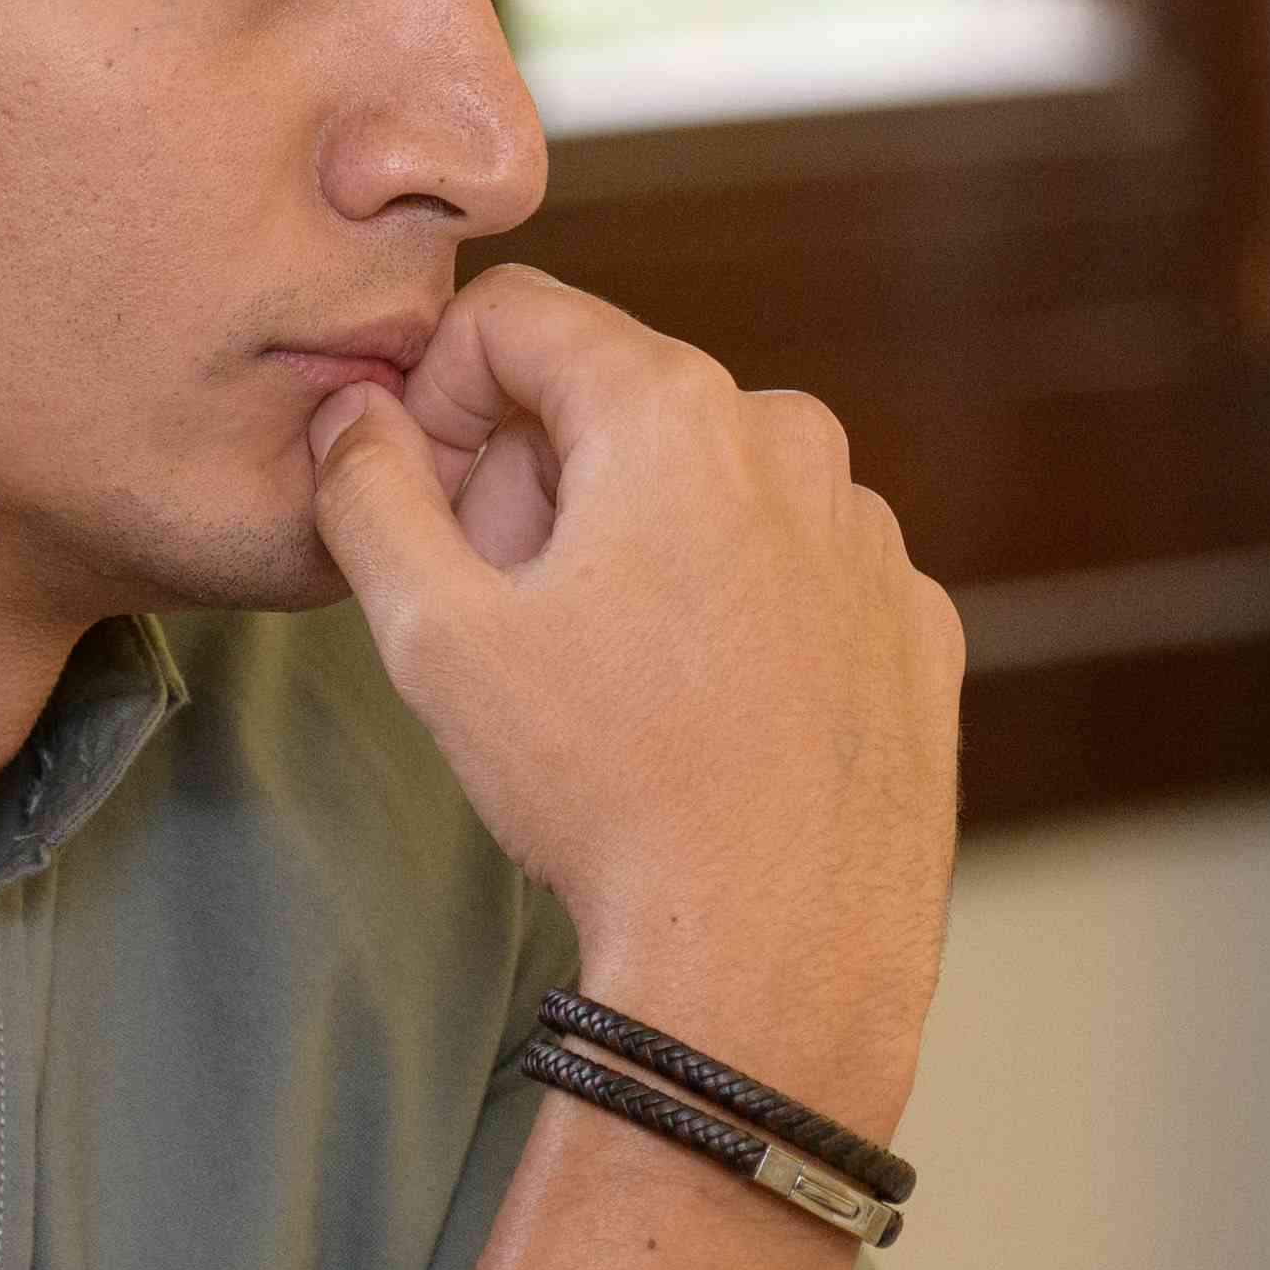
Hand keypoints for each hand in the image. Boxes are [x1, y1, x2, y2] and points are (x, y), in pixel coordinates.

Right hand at [310, 266, 963, 1130]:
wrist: (778, 955)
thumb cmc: (607, 793)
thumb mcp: (434, 636)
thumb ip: (368, 491)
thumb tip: (355, 417)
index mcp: (674, 410)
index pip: (516, 315)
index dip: (442, 400)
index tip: (430, 511)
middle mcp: (794, 441)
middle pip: (613, 403)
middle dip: (538, 486)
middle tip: (510, 626)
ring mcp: (869, 533)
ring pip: (708, 489)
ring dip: (637, 552)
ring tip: (611, 688)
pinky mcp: (914, 620)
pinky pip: (793, 572)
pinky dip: (735, 616)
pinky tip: (707, 721)